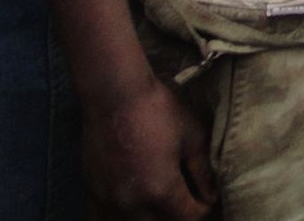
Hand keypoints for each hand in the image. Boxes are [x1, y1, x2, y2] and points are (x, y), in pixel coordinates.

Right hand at [82, 78, 215, 219]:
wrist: (115, 95)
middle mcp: (131, 205)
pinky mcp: (92, 193)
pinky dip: (121, 219)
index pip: (188, 219)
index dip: (203, 209)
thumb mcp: (193, 137)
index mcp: (160, 191)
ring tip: (161, 206)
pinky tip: (133, 210)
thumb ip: (203, 172)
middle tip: (186, 203)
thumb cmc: (159, 111)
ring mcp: (107, 201)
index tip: (206, 199)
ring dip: (151, 220)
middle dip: (178, 219)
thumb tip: (212, 196)